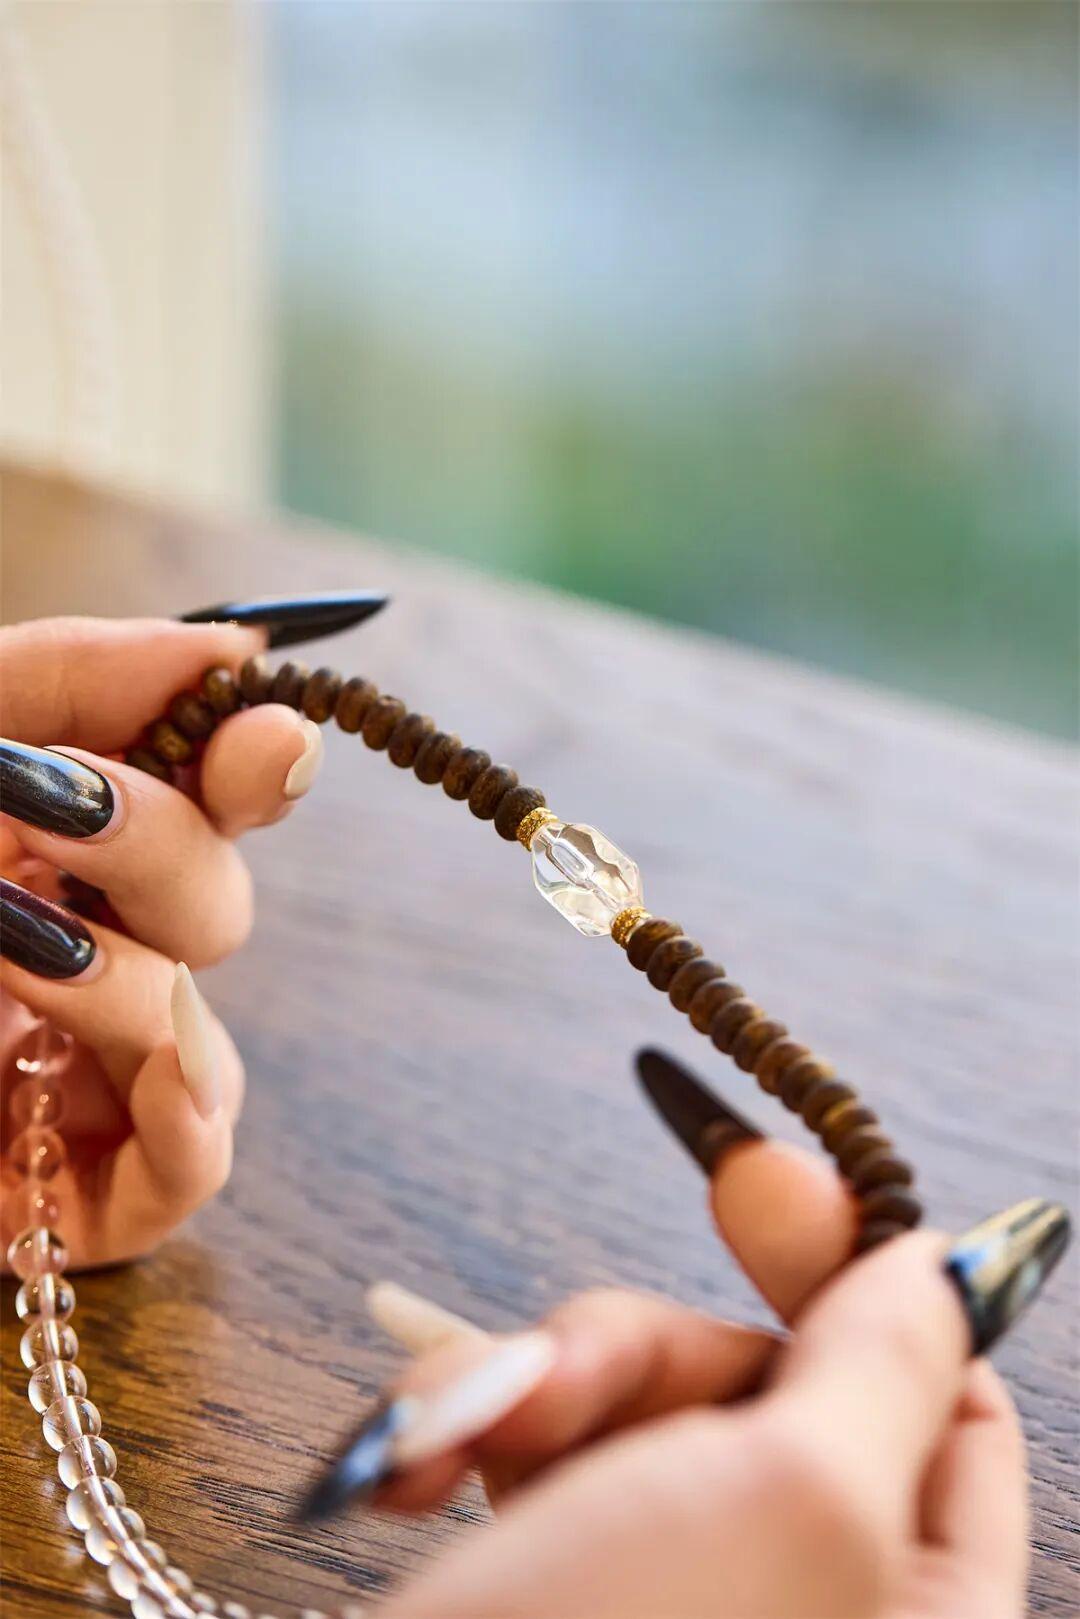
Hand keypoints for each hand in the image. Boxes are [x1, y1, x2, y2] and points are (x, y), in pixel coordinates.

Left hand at [1, 615, 324, 1268]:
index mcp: (43, 846)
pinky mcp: (64, 1188)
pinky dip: (191, 1122)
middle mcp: (69, 951)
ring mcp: (66, 1075)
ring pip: (199, 1027)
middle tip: (44, 812)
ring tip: (9, 954)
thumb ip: (70, 672)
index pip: (203, 800)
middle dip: (161, 850)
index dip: (257, 765)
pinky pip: (194, 1165)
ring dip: (127, 978)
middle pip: (216, 905)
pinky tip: (150, 1080)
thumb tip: (232, 650)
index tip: (263, 733)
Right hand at [357, 1132, 1027, 1618]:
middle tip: (551, 1372)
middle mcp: (809, 1610)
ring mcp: (679, 1605)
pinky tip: (417, 1469)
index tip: (755, 1179)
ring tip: (459, 1440)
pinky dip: (479, 1432)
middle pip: (767, 1386)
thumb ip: (886, 1361)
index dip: (858, 1282)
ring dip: (539, 1389)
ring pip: (641, 1405)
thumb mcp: (791, 1503)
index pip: (949, 1407)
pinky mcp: (560, 1592)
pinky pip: (546, 1453)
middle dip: (643, 1354)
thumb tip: (954, 1259)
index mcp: (922, 1614)